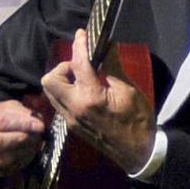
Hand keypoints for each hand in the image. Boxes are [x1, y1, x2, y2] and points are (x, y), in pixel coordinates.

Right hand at [0, 99, 51, 176]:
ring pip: (4, 159)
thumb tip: (37, 121)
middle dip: (23, 140)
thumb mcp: (6, 109)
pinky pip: (6, 170)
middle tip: (38, 137)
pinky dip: (21, 163)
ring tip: (34, 145)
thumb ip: (21, 112)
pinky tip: (27, 154)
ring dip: (24, 153)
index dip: (23, 125)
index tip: (40, 126)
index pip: (0, 122)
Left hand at [41, 28, 155, 172]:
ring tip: (81, 79)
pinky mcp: (71, 125)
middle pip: (50, 79)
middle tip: (81, 67)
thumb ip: (114, 67)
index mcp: (91, 97)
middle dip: (62, 67)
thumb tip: (107, 45)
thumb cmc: (139, 121)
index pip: (78, 64)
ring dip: (62, 80)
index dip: (80, 45)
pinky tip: (83, 92)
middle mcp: (75, 107)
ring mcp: (70, 118)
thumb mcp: (130, 91)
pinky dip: (66, 92)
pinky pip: (58, 102)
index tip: (83, 34)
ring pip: (50, 91)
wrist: (139, 153)